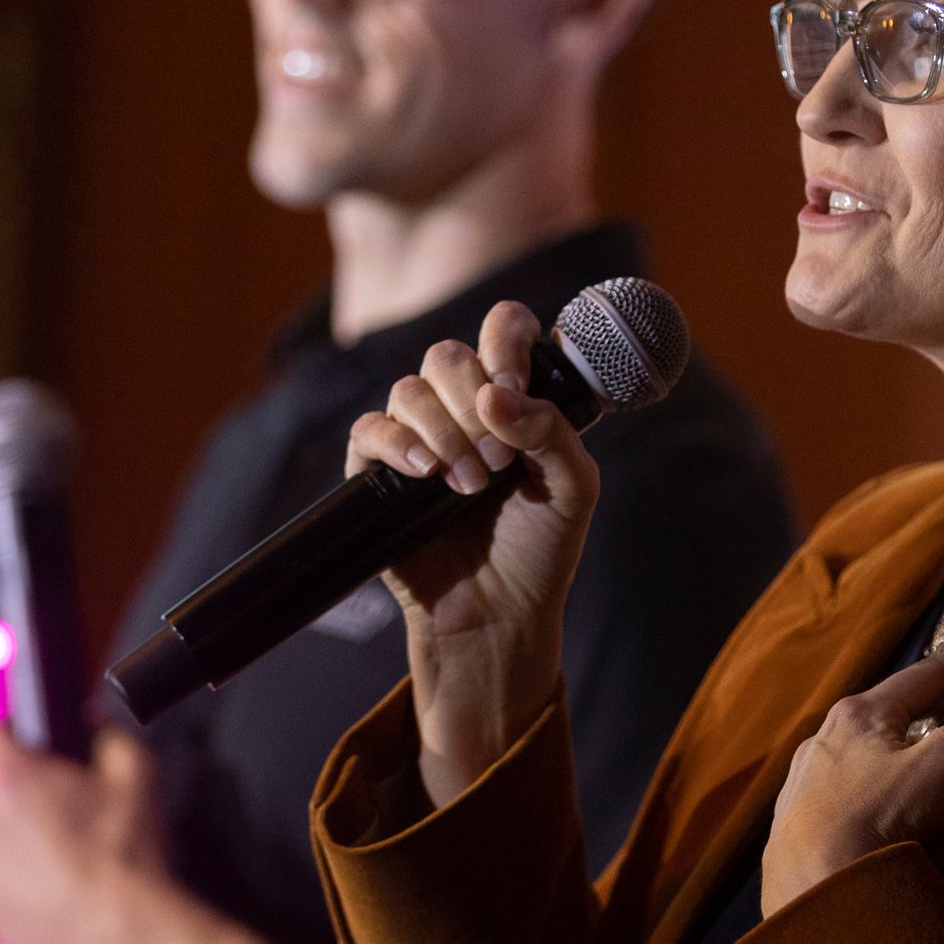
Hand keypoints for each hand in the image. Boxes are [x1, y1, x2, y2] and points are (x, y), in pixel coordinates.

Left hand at [0, 724, 166, 943]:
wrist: (118, 927)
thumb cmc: (125, 850)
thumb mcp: (138, 772)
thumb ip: (109, 736)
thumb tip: (95, 726)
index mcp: (13, 776)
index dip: (5, 735)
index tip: (24, 745)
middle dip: (19, 797)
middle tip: (63, 813)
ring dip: (14, 843)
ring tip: (61, 859)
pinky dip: (10, 886)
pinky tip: (50, 890)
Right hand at [345, 300, 601, 804]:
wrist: (499, 615)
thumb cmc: (540, 549)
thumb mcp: (574, 488)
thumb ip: (551, 431)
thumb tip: (497, 394)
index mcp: (512, 398)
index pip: (502, 328)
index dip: (505, 341)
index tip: (514, 384)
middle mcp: (462, 408)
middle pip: (448, 354)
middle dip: (474, 399)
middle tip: (499, 459)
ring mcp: (418, 438)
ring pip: (410, 390)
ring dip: (445, 432)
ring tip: (471, 485)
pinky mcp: (377, 473)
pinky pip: (370, 430)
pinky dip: (398, 444)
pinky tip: (427, 475)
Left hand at [760, 645, 943, 915]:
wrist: (816, 891)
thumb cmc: (885, 817)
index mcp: (860, 712)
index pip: (926, 674)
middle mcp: (824, 736)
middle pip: (889, 710)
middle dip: (933, 705)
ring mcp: (804, 779)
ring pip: (860, 749)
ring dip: (895, 744)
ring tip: (925, 754)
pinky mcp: (794, 820)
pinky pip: (840, 787)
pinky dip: (869, 781)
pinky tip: (876, 801)